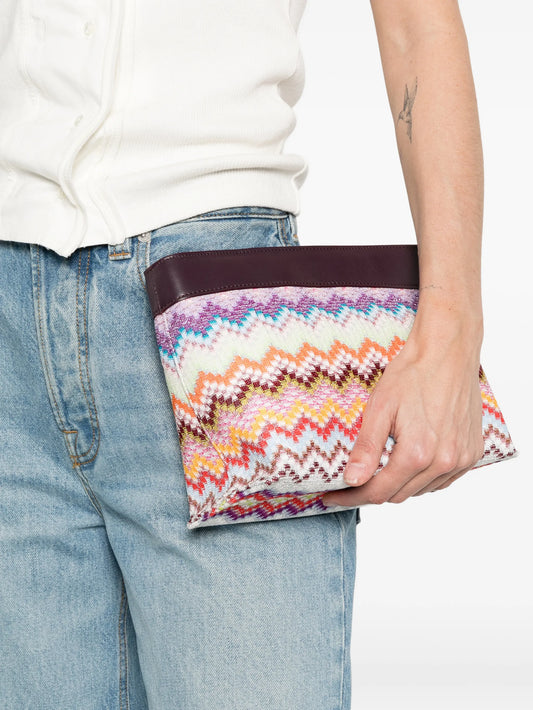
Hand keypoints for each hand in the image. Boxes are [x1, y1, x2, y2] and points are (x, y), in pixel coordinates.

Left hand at [321, 316, 484, 507]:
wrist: (447, 352)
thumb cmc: (411, 375)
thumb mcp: (380, 408)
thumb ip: (366, 447)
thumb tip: (352, 480)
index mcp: (417, 453)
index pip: (378, 492)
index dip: (352, 497)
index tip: (332, 497)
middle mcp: (443, 462)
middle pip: (399, 495)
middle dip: (372, 492)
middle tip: (350, 483)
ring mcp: (461, 459)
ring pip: (421, 491)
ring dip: (399, 486)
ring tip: (380, 470)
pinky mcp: (472, 453)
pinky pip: (443, 480)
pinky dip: (423, 479)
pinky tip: (409, 465)